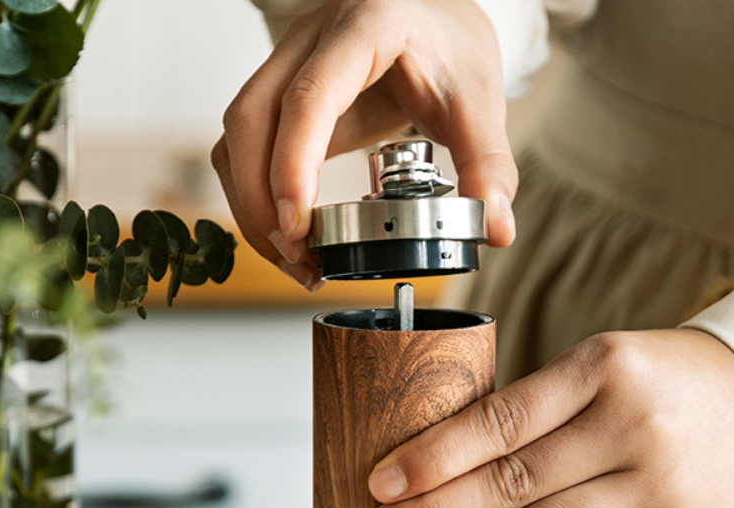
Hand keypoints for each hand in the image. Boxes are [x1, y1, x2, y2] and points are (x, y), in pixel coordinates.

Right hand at [211, 0, 517, 287]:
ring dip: (250, 203)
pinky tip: (287, 235)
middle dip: (261, 198)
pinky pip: (245, 145)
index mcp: (365, 29)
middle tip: (297, 256)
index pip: (310, 97)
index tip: (297, 223)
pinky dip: (253, 195)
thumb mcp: (479, 102)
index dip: (293, 163)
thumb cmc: (451, 49)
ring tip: (294, 258)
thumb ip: (488, 165)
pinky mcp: (281, 93)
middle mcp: (312, 39)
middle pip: (253, 117)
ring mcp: (288, 62)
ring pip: (238, 133)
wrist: (436, 17)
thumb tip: (495, 229)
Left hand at [354, 329, 733, 507]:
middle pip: (514, 484)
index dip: (435, 456)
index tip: (380, 482)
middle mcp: (632, 429)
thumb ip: (537, 407)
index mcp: (604, 367)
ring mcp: (659, 490)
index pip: (502, 419)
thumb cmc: (667, 378)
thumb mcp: (606, 361)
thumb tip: (441, 462)